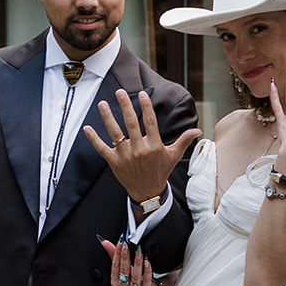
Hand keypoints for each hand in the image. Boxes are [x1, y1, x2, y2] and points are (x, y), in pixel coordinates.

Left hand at [84, 89, 200, 204]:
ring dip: (107, 118)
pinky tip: (87, 128)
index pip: (150, 122)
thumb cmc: (160, 171)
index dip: (146, 106)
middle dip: (125, 106)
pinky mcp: (114, 162)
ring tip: (102, 104)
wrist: (147, 192)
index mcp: (154, 146)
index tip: (143, 93)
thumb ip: (183, 140)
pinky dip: (94, 139)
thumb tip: (198, 130)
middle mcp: (139, 149)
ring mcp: (125, 156)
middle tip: (120, 92)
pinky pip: (102, 149)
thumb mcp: (173, 156)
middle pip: (131, 124)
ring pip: (115, 133)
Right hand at [100, 238, 160, 285]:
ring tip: (139, 252)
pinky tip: (147, 262)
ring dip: (137, 262)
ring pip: (135, 275)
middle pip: (124, 270)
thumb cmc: (133, 280)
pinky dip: (147, 270)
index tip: (120, 243)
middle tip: (127, 245)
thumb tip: (105, 242)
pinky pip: (146, 280)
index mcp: (115, 280)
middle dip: (125, 256)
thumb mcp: (122, 268)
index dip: (117, 253)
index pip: (115, 265)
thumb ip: (114, 254)